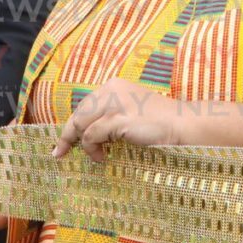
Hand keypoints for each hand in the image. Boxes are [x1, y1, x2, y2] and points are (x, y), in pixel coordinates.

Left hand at [54, 78, 184, 161]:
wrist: (182, 124)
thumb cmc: (159, 122)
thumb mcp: (130, 111)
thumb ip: (110, 115)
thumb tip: (87, 133)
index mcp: (113, 85)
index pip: (84, 105)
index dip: (72, 124)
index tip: (63, 142)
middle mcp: (111, 89)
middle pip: (79, 114)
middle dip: (68, 135)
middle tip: (60, 153)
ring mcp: (114, 103)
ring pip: (82, 124)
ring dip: (83, 144)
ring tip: (95, 157)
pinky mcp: (118, 119)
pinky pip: (92, 135)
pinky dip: (91, 149)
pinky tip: (100, 157)